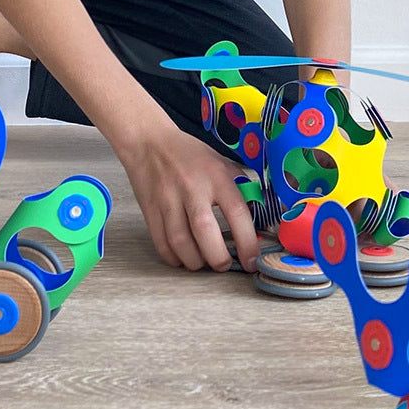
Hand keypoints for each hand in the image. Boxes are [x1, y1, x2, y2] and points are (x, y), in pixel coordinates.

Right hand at [113, 120, 260, 273]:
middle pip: (205, 233)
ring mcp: (168, 200)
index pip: (237, 212)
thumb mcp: (220, 163)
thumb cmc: (189, 155)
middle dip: (218, 258)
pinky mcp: (150, 210)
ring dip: (195, 262)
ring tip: (203, 262)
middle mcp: (192, 188)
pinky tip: (183, 257)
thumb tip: (259, 218)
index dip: (247, 242)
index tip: (251, 260)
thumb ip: (238, 188)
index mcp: (216, 176)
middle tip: (224, 265)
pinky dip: (174, 258)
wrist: (149, 142)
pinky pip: (161, 244)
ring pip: (181, 243)